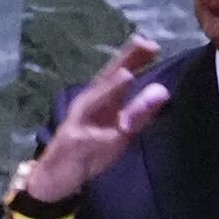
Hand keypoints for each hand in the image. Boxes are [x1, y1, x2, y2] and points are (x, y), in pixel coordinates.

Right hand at [17, 38, 172, 203]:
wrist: (55, 176)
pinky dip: (101, 126)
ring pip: (97, 103)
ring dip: (112, 88)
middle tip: (143, 43)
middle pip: (106, 79)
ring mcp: (80, 123)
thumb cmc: (91, 150)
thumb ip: (138, 111)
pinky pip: (90, 135)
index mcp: (100, 99)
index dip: (134, 58)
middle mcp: (88, 104)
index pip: (118, 74)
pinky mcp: (75, 144)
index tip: (153, 42)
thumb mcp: (120, 129)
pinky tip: (117, 121)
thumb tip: (162, 91)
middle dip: (124, 61)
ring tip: (128, 74)